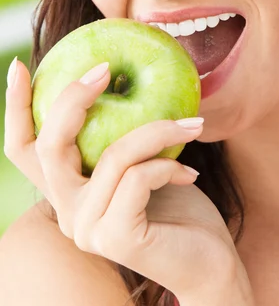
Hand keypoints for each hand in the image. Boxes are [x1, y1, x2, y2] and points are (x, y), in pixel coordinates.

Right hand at [4, 59, 248, 300]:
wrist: (209, 263)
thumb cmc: (178, 206)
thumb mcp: (143, 159)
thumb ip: (121, 133)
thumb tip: (119, 76)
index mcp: (68, 189)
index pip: (24, 149)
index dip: (15, 107)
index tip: (20, 66)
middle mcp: (67, 210)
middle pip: (48, 146)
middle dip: (73, 98)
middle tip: (105, 69)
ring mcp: (86, 228)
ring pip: (112, 155)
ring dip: (157, 131)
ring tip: (193, 124)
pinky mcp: (114, 238)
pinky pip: (138, 178)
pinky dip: (168, 166)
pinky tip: (190, 175)